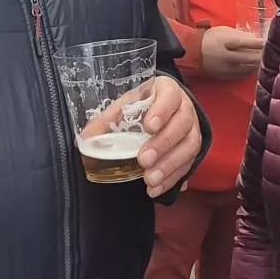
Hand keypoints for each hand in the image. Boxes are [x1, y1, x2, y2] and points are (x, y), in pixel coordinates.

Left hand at [101, 76, 199, 197]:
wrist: (163, 110)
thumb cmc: (142, 105)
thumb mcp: (125, 105)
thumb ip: (107, 120)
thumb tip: (86, 139)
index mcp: (167, 90)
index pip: (170, 97)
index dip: (162, 111)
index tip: (148, 127)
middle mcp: (185, 108)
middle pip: (182, 125)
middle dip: (163, 144)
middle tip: (143, 160)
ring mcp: (193, 129)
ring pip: (189, 146)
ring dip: (169, 165)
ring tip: (150, 179)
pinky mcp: (193, 149)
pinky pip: (188, 164)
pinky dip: (172, 178)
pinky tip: (157, 188)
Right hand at [199, 25, 263, 79]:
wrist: (193, 53)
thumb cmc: (210, 38)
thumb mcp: (224, 31)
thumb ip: (240, 34)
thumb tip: (257, 37)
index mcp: (225, 42)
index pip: (245, 42)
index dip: (257, 43)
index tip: (267, 42)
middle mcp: (226, 56)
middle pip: (248, 58)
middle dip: (261, 55)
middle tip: (271, 53)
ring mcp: (226, 68)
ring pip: (247, 68)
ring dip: (258, 64)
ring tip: (266, 60)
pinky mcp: (226, 76)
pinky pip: (242, 75)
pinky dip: (250, 71)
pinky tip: (255, 67)